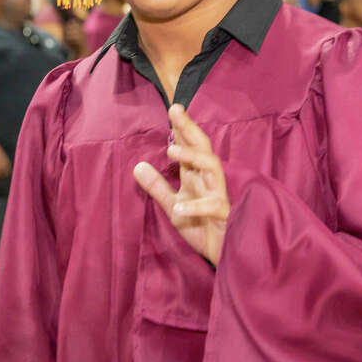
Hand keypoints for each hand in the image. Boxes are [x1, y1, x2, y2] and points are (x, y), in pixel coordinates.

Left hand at [134, 105, 229, 265]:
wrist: (224, 253)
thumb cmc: (202, 226)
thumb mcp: (173, 206)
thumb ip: (158, 187)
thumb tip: (137, 165)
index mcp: (197, 177)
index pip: (190, 147)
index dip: (182, 128)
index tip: (173, 108)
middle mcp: (209, 181)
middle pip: (203, 148)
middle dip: (190, 130)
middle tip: (176, 110)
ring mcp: (219, 196)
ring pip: (212, 168)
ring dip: (194, 157)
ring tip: (172, 151)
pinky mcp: (225, 215)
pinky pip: (213, 206)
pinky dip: (196, 206)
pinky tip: (179, 207)